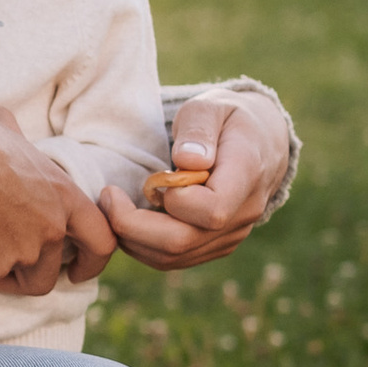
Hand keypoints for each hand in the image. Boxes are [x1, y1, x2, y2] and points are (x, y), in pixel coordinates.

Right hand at [0, 95, 116, 298]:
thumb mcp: (0, 121)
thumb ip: (17, 142)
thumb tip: (9, 142)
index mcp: (60, 195)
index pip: (100, 241)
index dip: (92, 262)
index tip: (78, 271)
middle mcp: (46, 231)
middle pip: (48, 272)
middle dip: (28, 267)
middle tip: (3, 249)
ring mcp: (15, 254)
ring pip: (13, 281)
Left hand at [97, 89, 294, 278]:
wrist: (259, 143)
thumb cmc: (227, 119)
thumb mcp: (211, 107)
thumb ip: (198, 129)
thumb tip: (187, 160)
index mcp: (246, 175)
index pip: (212, 210)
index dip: (174, 200)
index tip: (152, 178)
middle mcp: (243, 213)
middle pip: (183, 242)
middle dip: (133, 225)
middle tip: (108, 198)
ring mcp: (230, 234)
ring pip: (174, 256)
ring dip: (132, 238)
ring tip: (114, 207)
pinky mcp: (215, 245)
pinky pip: (175, 258)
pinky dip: (143, 245)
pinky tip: (130, 220)